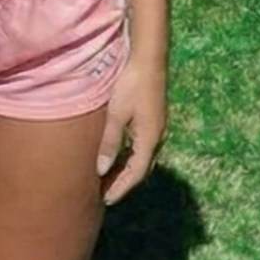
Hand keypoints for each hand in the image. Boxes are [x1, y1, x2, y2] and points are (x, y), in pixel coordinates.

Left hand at [97, 57, 166, 206]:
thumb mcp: (116, 114)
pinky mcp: (152, 119)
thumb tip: (102, 170)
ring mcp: (156, 127)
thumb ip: (110, 143)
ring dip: (126, 170)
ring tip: (107, 180)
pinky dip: (129, 157)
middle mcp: (157, 136)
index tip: (107, 201)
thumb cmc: (130, 85)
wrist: (148, 59)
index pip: (136, 173)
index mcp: (149, 138)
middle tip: (104, 195)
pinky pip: (141, 147)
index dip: (121, 188)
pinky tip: (117, 157)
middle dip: (123, 183)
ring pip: (142, 158)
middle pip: (141, 169)